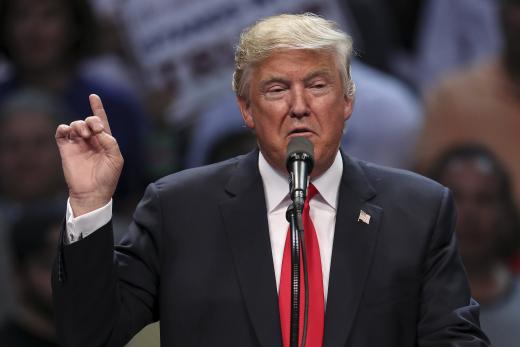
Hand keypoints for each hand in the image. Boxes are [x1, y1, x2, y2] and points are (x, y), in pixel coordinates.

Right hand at [55, 94, 123, 216]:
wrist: (92, 192)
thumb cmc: (108, 177)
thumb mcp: (116, 158)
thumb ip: (110, 141)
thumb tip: (99, 130)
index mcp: (105, 141)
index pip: (101, 121)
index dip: (97, 108)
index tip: (93, 96)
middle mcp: (91, 140)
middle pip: (88, 121)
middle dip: (92, 120)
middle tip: (95, 130)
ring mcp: (78, 144)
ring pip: (75, 124)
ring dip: (79, 125)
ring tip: (84, 135)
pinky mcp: (66, 149)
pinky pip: (61, 132)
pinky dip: (63, 128)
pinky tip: (68, 131)